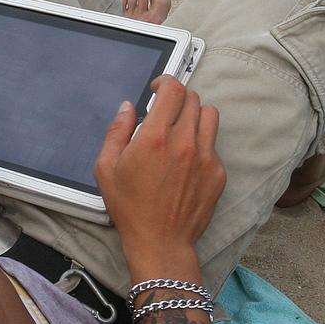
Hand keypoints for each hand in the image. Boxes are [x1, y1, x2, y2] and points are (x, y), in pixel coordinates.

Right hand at [94, 78, 223, 280]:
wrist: (161, 242)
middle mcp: (184, 142)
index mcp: (155, 137)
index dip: (166, 82)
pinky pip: (213, 143)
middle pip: (192, 99)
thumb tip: (128, 107)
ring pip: (209, 115)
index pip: (173, 90)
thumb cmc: (130, 208)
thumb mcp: (106, 168)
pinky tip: (186, 160)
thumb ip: (117, 131)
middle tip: (165, 114)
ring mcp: (205, 157)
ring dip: (194, 115)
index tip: (157, 89)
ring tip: (180, 130)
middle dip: (177, 100)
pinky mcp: (218, 172)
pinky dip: (201, 143)